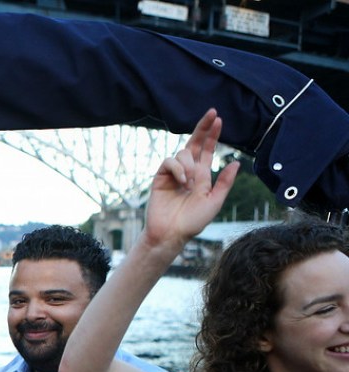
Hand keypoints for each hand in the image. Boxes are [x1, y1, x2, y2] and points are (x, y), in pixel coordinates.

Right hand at [143, 109, 239, 250]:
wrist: (170, 234)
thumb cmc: (192, 222)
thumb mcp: (214, 202)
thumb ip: (224, 183)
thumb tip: (236, 162)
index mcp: (202, 176)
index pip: (207, 150)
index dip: (213, 135)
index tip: (219, 119)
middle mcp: (188, 171)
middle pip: (194, 143)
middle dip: (203, 127)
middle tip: (212, 113)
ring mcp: (173, 174)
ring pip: (182, 153)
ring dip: (189, 164)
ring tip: (189, 183)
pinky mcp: (160, 178)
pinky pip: (169, 162)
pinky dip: (178, 168)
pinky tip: (181, 181)